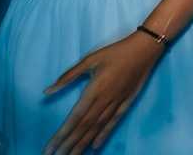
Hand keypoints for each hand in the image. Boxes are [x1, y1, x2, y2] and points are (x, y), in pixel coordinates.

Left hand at [43, 31, 164, 153]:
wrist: (145, 48)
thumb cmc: (115, 51)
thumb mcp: (90, 59)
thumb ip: (68, 76)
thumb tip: (47, 91)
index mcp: (94, 90)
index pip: (75, 118)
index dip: (62, 134)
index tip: (50, 147)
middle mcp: (105, 100)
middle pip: (85, 127)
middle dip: (69, 144)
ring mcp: (117, 102)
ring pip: (98, 127)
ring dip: (84, 143)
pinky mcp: (127, 102)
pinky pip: (114, 121)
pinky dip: (104, 134)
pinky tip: (95, 146)